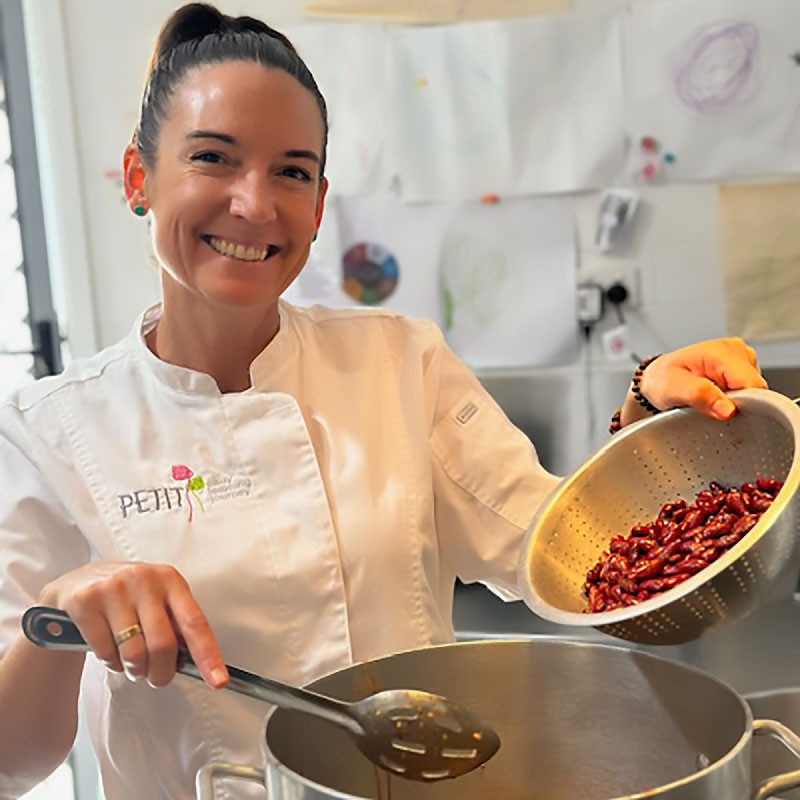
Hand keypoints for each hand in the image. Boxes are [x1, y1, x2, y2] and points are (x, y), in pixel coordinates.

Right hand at [38, 562, 227, 688]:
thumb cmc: (128, 597)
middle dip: (160, 673)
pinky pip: (105, 652)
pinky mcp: (86, 601)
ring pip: (133, 653)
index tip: (219, 680)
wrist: (79, 582)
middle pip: (163, 645)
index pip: (195, 623)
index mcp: (170, 580)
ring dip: (134, 670)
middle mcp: (145, 580)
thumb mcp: (157, 600)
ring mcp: (114, 588)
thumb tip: (199, 662)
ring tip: (130, 662)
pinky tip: (110, 650)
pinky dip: (111, 663)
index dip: (208, 655)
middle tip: (155, 677)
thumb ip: (176, 625)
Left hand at [623, 338, 766, 424]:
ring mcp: (741, 361)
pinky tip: (716, 398)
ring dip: (735, 403)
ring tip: (709, 400)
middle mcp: (736, 352)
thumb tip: (728, 410)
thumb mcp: (672, 389)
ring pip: (755, 394)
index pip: (753, 384)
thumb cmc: (662, 380)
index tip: (724, 413)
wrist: (658, 379)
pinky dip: (735, 401)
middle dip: (737, 405)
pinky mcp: (742, 371)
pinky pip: (750, 394)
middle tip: (709, 406)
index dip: (743, 404)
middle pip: (757, 391)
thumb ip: (699, 396)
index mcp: (721, 352)